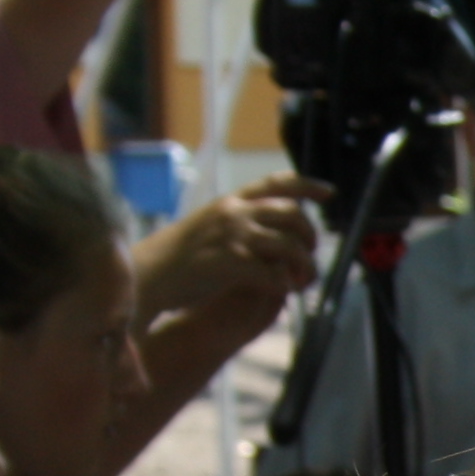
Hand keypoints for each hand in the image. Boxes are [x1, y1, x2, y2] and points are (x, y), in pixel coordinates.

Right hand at [139, 176, 327, 337]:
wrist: (145, 275)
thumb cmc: (177, 258)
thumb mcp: (209, 227)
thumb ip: (239, 223)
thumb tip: (274, 231)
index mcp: (229, 202)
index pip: (276, 183)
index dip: (307, 186)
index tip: (329, 193)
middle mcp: (234, 213)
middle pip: (294, 216)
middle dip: (310, 238)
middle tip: (309, 256)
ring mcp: (233, 237)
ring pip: (291, 247)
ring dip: (304, 267)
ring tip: (300, 281)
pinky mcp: (231, 263)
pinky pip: (276, 274)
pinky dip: (285, 285)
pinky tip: (282, 292)